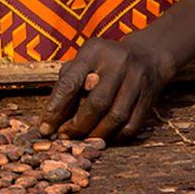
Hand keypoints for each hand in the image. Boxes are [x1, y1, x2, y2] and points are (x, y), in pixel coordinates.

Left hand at [42, 35, 181, 140]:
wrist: (149, 55)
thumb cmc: (104, 62)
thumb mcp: (84, 60)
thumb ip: (67, 83)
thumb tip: (50, 119)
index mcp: (94, 52)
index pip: (71, 83)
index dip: (55, 109)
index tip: (44, 128)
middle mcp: (118, 64)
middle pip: (97, 103)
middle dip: (77, 125)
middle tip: (63, 137)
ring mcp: (137, 80)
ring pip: (116, 117)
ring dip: (95, 134)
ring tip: (81, 141)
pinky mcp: (150, 98)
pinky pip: (132, 125)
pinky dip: (115, 137)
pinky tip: (102, 139)